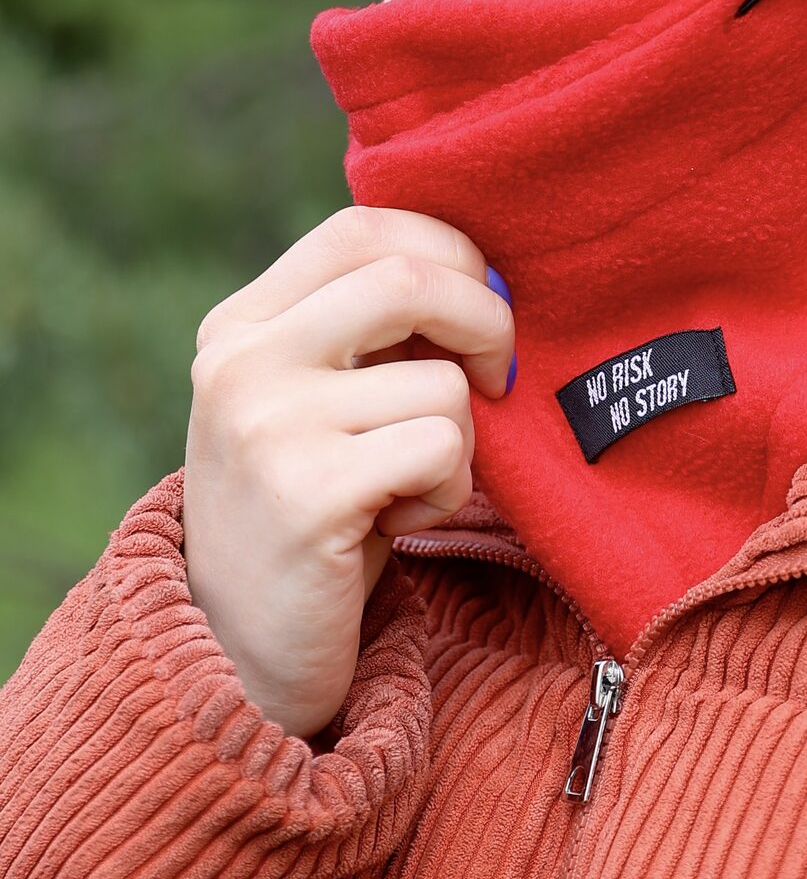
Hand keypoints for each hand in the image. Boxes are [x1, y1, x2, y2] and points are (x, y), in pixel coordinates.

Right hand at [182, 206, 513, 739]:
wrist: (238, 650)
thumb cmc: (311, 508)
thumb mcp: (317, 400)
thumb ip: (373, 333)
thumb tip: (490, 278)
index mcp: (240, 324)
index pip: (363, 228)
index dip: (449, 249)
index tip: (481, 301)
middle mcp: (242, 362)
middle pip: (410, 277)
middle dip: (487, 322)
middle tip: (497, 378)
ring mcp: (268, 425)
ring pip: (444, 383)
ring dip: (463, 441)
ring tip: (409, 483)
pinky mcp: (308, 494)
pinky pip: (442, 450)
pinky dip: (450, 490)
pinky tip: (401, 519)